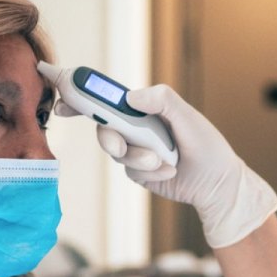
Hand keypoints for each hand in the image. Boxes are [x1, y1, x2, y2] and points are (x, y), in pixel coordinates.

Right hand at [40, 63, 276, 248]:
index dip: (80, 94)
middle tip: (121, 144)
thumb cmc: (206, 145)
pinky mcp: (138, 171)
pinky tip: (169, 169)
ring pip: (116, 152)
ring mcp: (135, 149)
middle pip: (103, 127)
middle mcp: (135, 126)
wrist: (217, 183)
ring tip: (163, 160)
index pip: (106, 97)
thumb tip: (131, 96)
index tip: (59, 93)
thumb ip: (162, 100)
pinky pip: (131, 170)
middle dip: (110, 137)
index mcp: (144, 108)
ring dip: (139, 157)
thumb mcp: (188, 117)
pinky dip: (150, 171)